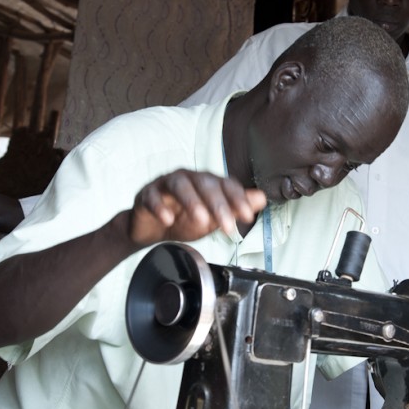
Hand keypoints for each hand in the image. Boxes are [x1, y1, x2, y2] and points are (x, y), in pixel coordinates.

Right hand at [130, 169, 265, 243]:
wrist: (151, 230)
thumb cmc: (183, 220)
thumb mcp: (213, 218)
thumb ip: (235, 208)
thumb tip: (262, 198)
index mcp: (206, 182)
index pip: (226, 184)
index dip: (238, 199)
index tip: (247, 216)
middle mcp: (188, 178)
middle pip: (205, 183)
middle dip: (219, 205)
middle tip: (227, 226)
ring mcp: (166, 184)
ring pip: (180, 185)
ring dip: (192, 202)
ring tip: (201, 220)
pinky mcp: (147, 194)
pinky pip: (153, 197)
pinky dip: (160, 207)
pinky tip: (167, 219)